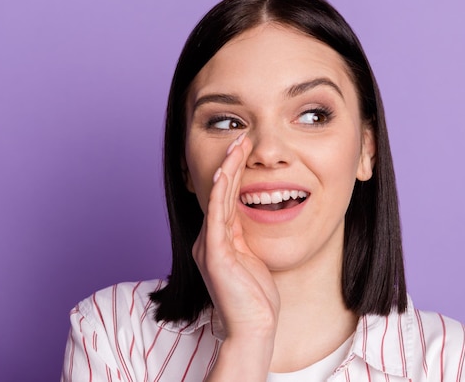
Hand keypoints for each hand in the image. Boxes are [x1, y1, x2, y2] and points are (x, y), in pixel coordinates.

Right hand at [192, 133, 279, 342]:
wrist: (253, 326)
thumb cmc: (256, 296)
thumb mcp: (252, 258)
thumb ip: (247, 236)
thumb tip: (256, 215)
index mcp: (217, 240)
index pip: (224, 198)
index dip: (233, 172)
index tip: (244, 149)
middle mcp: (208, 240)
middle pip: (219, 193)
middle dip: (230, 163)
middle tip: (241, 137)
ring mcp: (208, 246)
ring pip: (217, 198)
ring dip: (228, 168)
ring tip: (238, 144)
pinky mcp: (214, 253)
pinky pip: (218, 215)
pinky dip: (223, 190)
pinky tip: (230, 170)